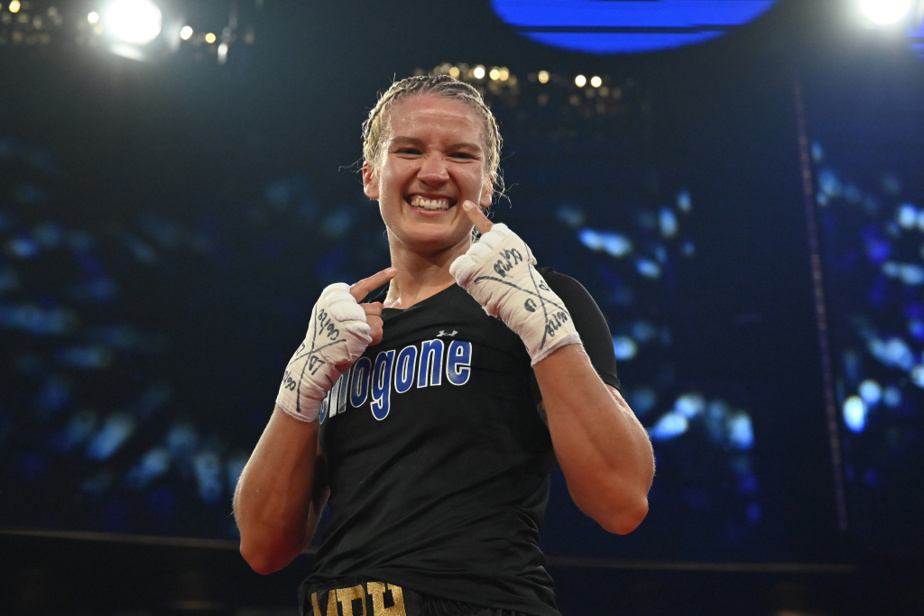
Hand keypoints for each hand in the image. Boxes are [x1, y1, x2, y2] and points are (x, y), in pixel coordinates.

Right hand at [276, 267, 395, 421]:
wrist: (315, 359)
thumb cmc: (326, 339)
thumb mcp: (333, 315)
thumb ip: (352, 306)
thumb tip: (380, 305)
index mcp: (334, 295)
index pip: (363, 286)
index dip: (380, 278)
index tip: (394, 271)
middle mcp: (343, 302)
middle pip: (375, 308)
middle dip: (372, 321)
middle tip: (356, 331)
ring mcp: (351, 314)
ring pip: (379, 321)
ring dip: (372, 333)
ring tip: (355, 339)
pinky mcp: (358, 327)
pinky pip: (378, 331)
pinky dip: (373, 339)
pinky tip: (360, 343)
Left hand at [450, 201, 580, 364]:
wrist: (526, 302)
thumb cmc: (525, 286)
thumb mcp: (522, 260)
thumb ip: (508, 251)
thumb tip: (504, 250)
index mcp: (510, 239)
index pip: (489, 226)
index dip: (477, 217)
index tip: (465, 205)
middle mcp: (497, 244)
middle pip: (479, 244)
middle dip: (483, 258)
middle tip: (495, 274)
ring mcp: (484, 256)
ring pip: (470, 255)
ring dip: (474, 267)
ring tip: (488, 281)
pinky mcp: (474, 269)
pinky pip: (459, 266)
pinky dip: (463, 275)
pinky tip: (471, 281)